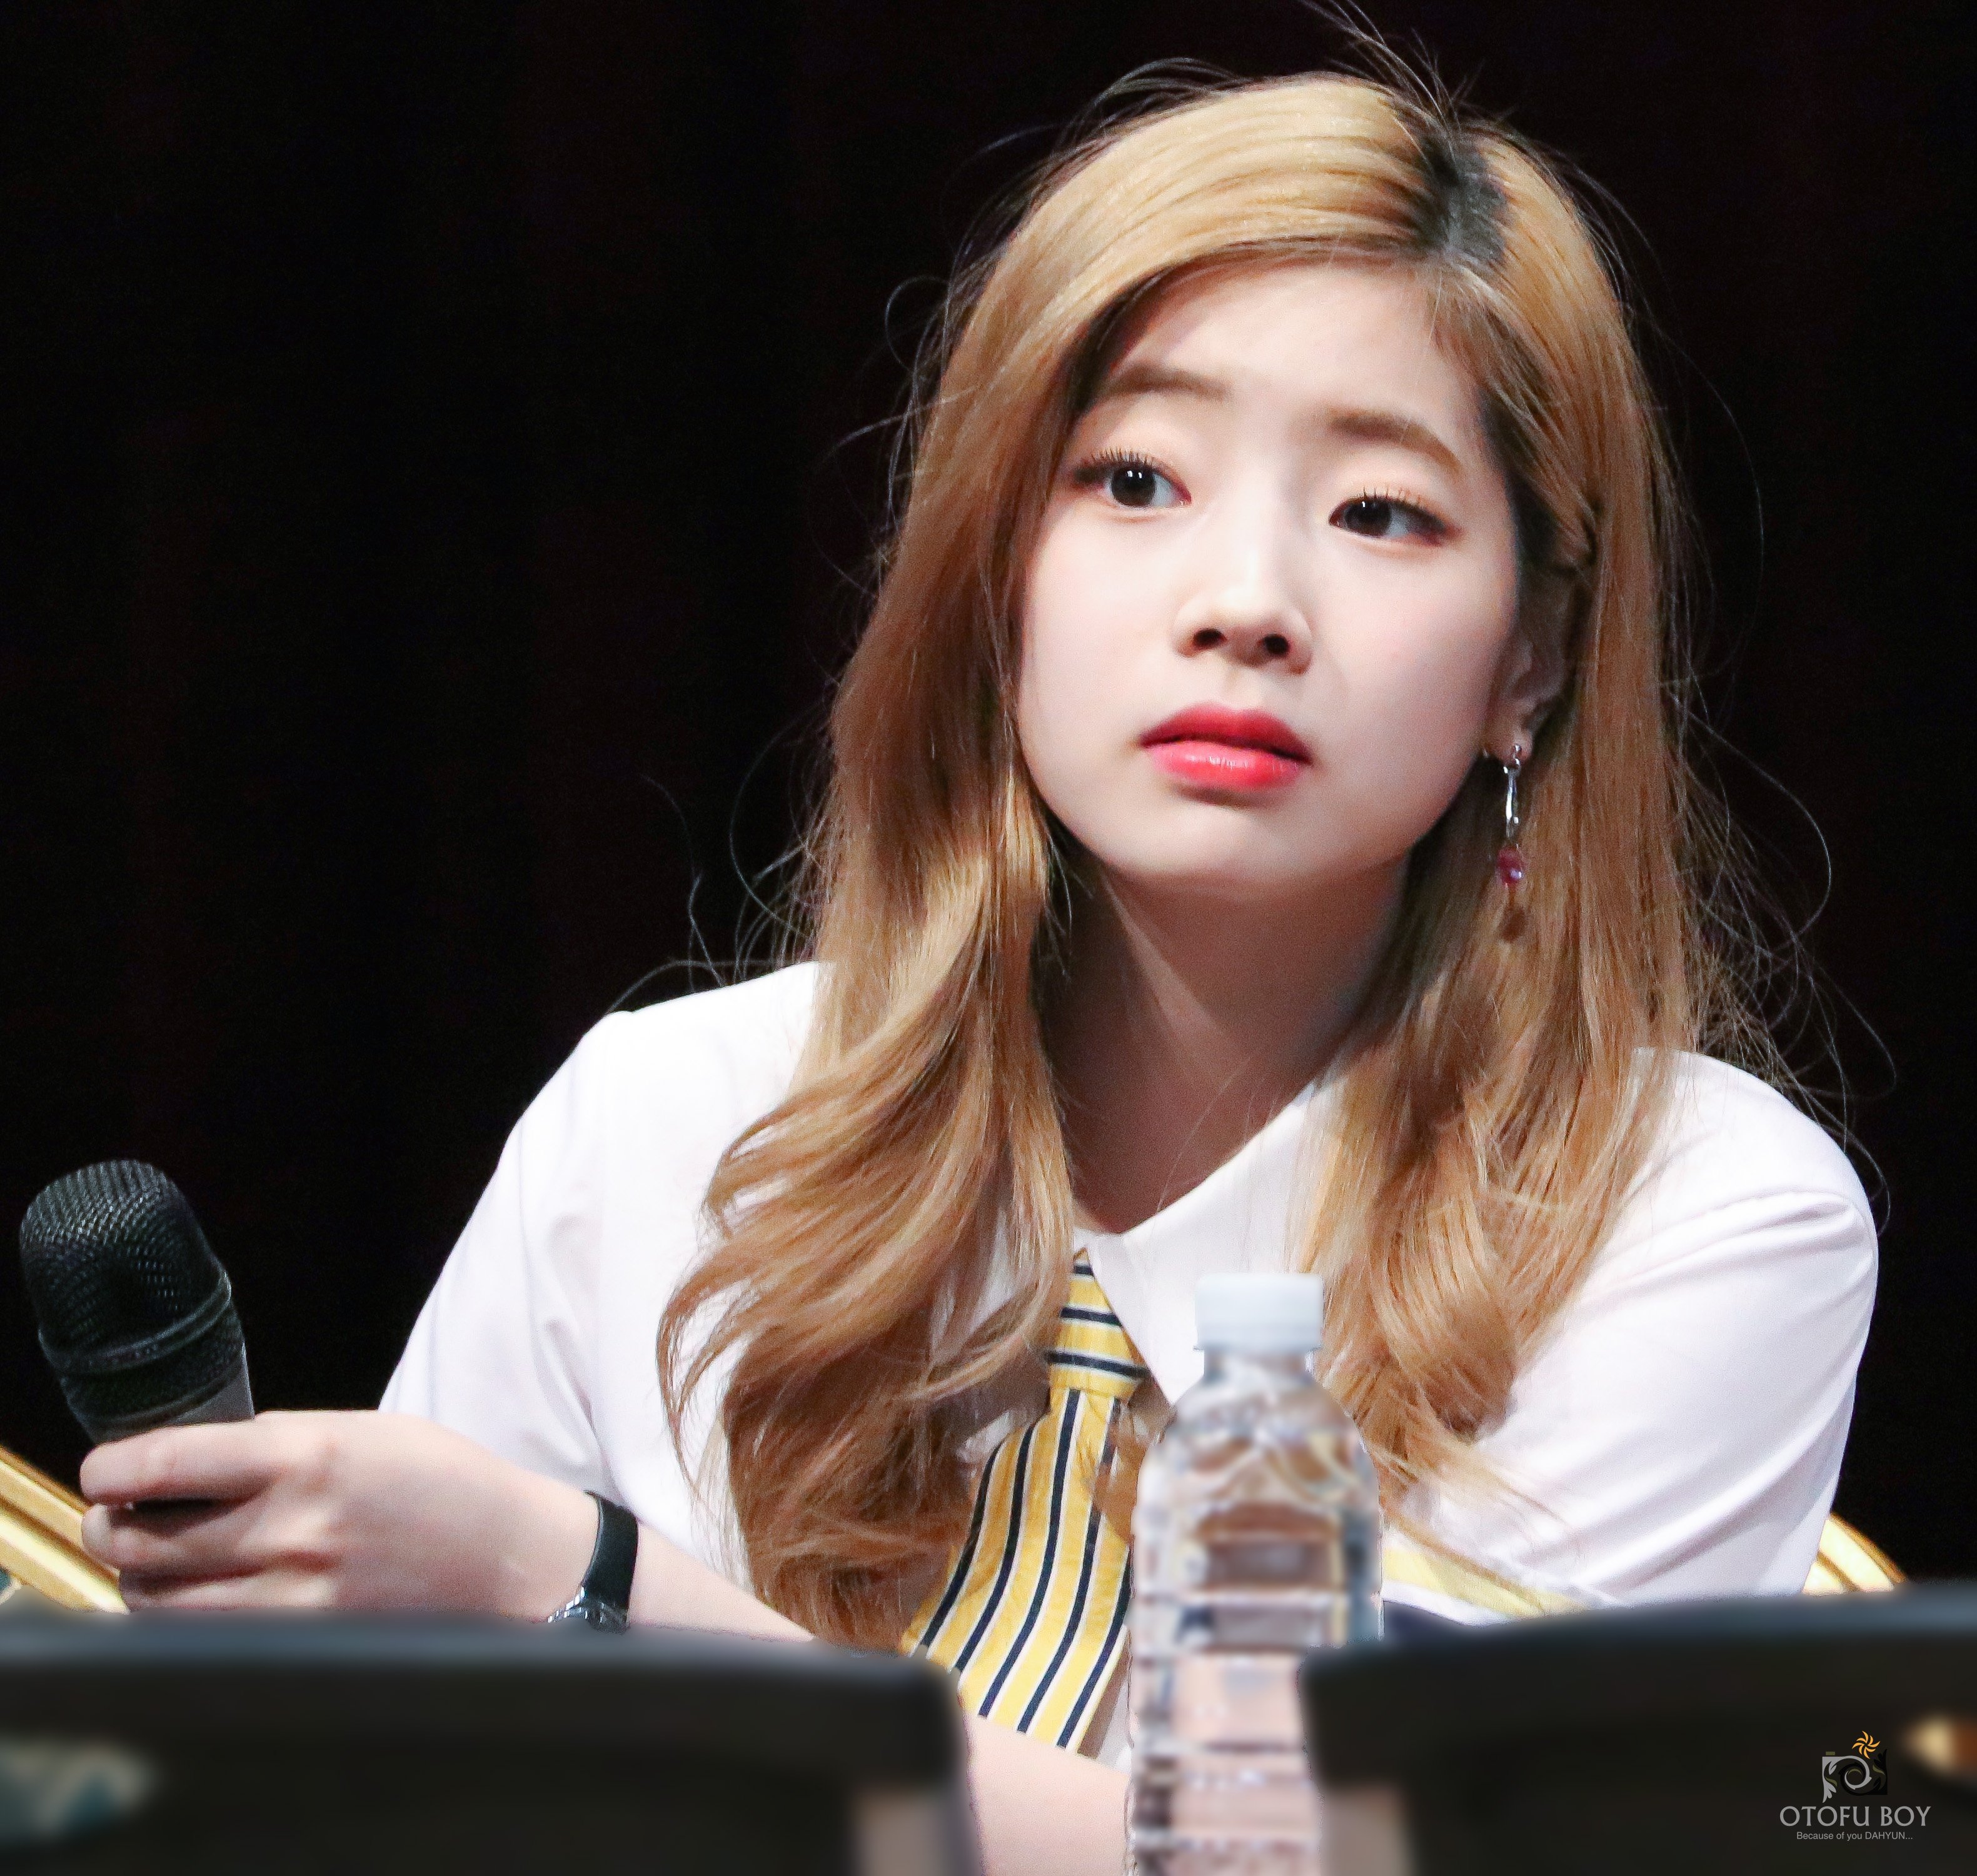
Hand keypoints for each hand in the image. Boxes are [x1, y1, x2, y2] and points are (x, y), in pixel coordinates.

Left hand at [78, 1410, 595, 1615]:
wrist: (509, 1555)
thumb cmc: (441, 1482)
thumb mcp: (361, 1431)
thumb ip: (277, 1444)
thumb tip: (193, 1463)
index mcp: (308, 1456)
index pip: (168, 1464)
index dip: (112, 1468)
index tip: (102, 1469)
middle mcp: (293, 1528)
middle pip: (142, 1545)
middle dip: (110, 1529)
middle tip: (113, 1517)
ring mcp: (297, 1595)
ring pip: (160, 1604)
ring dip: (140, 1582)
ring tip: (154, 1561)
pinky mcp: (304, 1641)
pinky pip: (206, 1640)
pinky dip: (185, 1620)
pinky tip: (201, 1597)